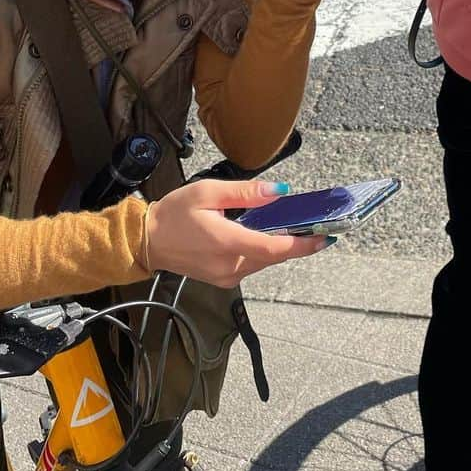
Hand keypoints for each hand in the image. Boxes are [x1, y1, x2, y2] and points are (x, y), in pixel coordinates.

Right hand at [144, 178, 326, 286]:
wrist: (146, 241)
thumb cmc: (175, 213)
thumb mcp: (209, 192)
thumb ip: (246, 193)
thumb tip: (279, 191)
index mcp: (228, 243)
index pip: (275, 248)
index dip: (303, 244)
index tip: (324, 237)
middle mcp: (231, 266)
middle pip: (274, 256)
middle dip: (296, 243)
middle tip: (316, 226)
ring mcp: (227, 277)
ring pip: (264, 262)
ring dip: (280, 246)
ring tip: (295, 227)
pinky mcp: (223, 280)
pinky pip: (252, 265)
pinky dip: (263, 251)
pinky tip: (267, 235)